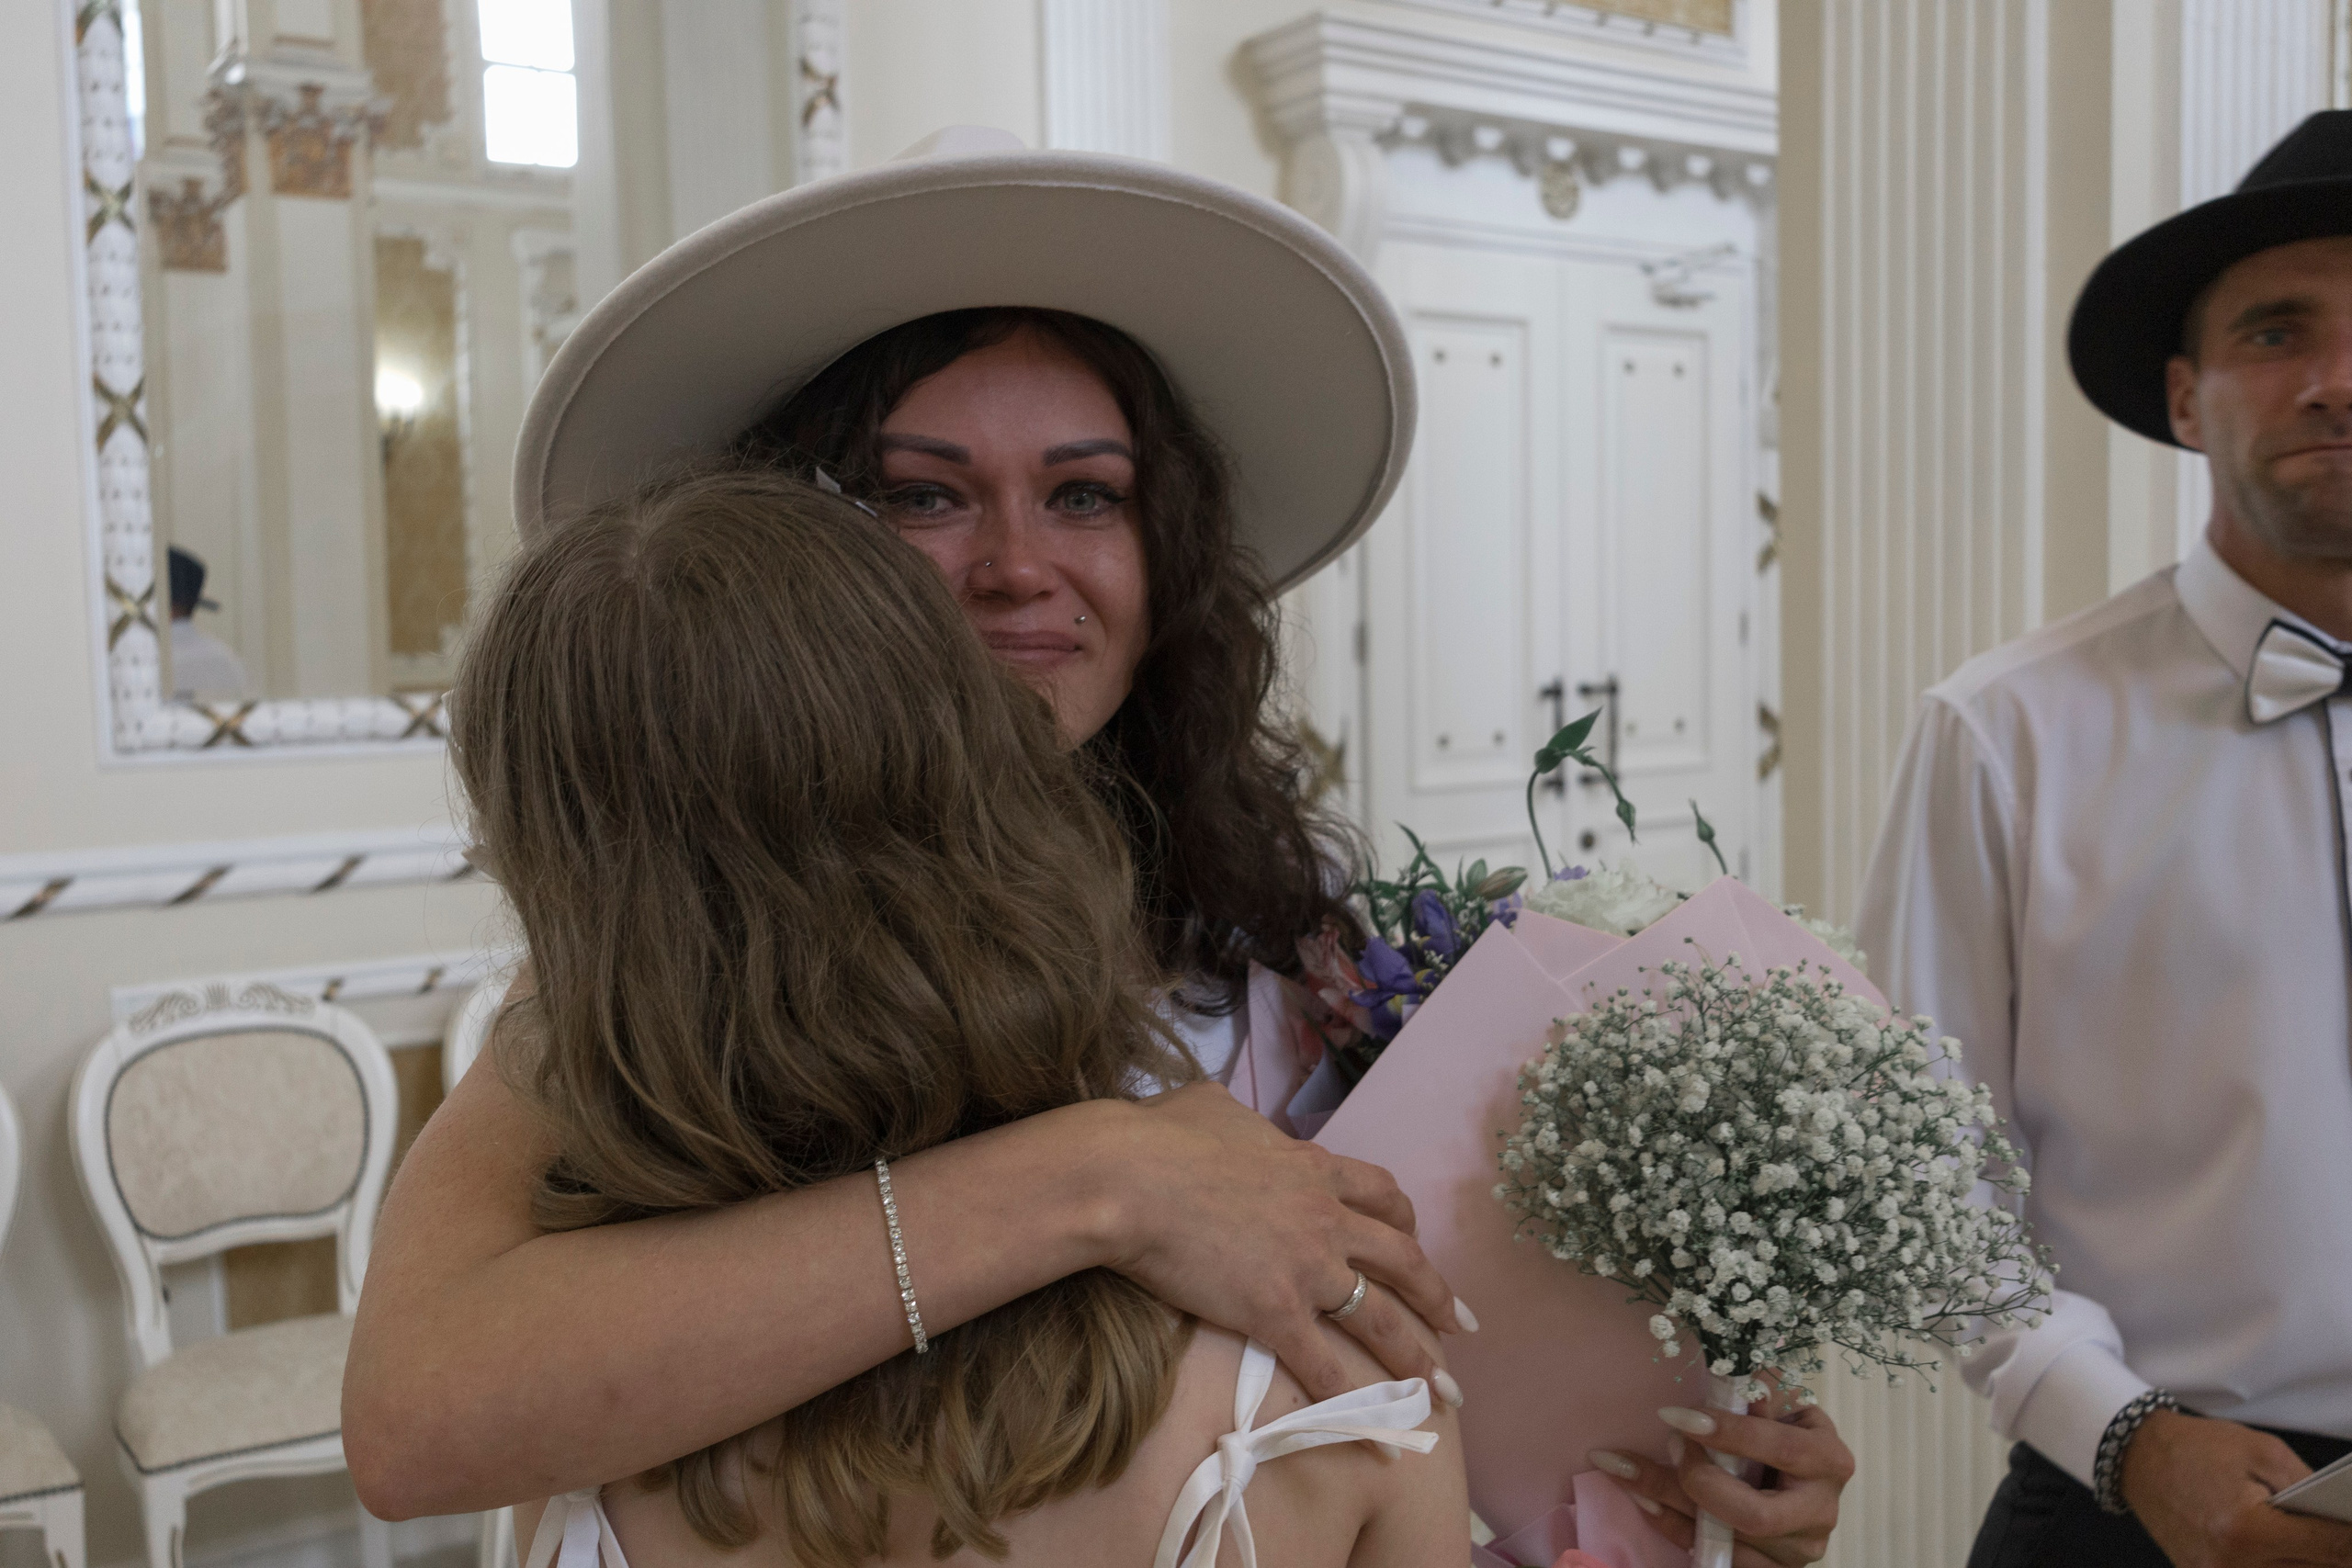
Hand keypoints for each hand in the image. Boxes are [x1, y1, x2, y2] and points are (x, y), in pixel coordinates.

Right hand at [1091, 1082, 1465, 1399]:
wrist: (1127, 1177)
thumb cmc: (1158, 1136)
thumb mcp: (1211, 1105)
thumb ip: (1237, 1119)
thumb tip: (1227, 1116)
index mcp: (1312, 1167)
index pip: (1380, 1194)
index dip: (1404, 1222)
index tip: (1415, 1241)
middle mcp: (1324, 1216)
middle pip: (1402, 1259)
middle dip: (1438, 1296)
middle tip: (1464, 1326)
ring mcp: (1305, 1266)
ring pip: (1381, 1317)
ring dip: (1416, 1357)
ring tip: (1443, 1391)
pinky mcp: (1273, 1310)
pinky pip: (1322, 1363)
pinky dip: (1348, 1398)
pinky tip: (1368, 1428)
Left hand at [1589, 1392, 1851, 1566]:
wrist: (1799, 1483)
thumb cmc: (1783, 1434)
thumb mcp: (1781, 1407)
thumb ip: (1761, 1395)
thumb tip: (1736, 1374)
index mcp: (1829, 1460)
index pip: (1780, 1449)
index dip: (1727, 1433)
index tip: (1673, 1415)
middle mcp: (1820, 1512)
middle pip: (1754, 1513)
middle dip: (1698, 1482)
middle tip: (1668, 1446)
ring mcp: (1796, 1550)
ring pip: (1725, 1538)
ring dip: (1668, 1502)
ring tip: (1626, 1469)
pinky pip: (1713, 1557)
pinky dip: (1672, 1527)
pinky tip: (1643, 1499)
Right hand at [2122, 1410, 2351, 1566]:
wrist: (2137, 1457)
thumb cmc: (2199, 1448)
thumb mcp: (2264, 1452)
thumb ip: (2310, 1490)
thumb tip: (2345, 1522)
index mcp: (2247, 1530)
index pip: (2329, 1548)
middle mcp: (2231, 1565)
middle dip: (2336, 1554)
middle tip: (2342, 1536)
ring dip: (2309, 1561)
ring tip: (2322, 1544)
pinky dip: (2280, 1564)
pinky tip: (2289, 1550)